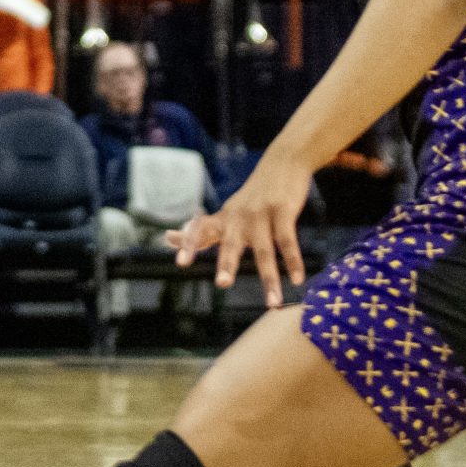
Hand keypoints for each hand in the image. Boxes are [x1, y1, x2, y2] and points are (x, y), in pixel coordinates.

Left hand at [168, 152, 309, 307]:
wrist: (283, 163)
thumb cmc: (252, 195)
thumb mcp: (226, 211)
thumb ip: (201, 229)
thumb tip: (168, 238)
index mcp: (224, 218)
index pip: (201, 230)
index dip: (190, 244)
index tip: (180, 262)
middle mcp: (238, 217)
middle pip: (231, 243)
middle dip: (227, 264)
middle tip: (222, 284)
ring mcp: (261, 214)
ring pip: (265, 251)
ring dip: (270, 278)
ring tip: (272, 304)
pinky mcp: (283, 211)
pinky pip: (287, 241)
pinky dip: (292, 262)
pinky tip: (297, 280)